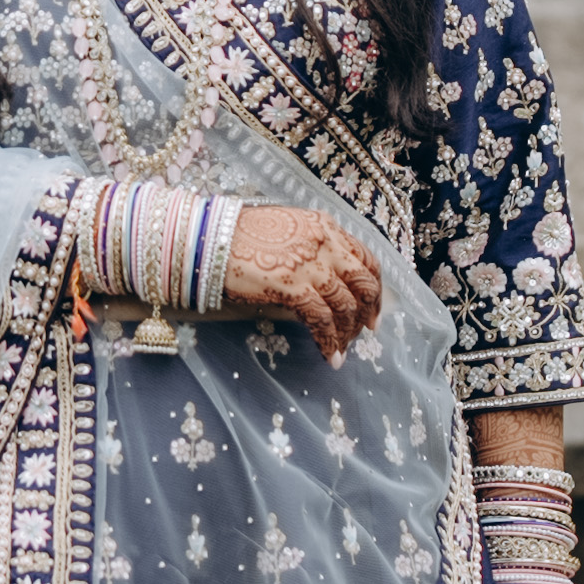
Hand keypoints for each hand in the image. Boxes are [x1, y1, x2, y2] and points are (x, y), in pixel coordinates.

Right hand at [222, 205, 382, 358]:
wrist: (209, 237)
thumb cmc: (240, 236)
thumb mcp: (287, 231)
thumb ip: (312, 248)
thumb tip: (325, 279)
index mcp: (325, 227)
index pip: (366, 258)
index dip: (374, 288)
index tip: (371, 308)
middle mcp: (325, 243)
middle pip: (364, 283)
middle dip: (368, 312)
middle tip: (364, 332)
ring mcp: (311, 265)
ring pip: (346, 306)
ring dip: (347, 333)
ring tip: (341, 351)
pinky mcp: (293, 286)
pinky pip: (322, 320)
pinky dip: (329, 341)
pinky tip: (329, 356)